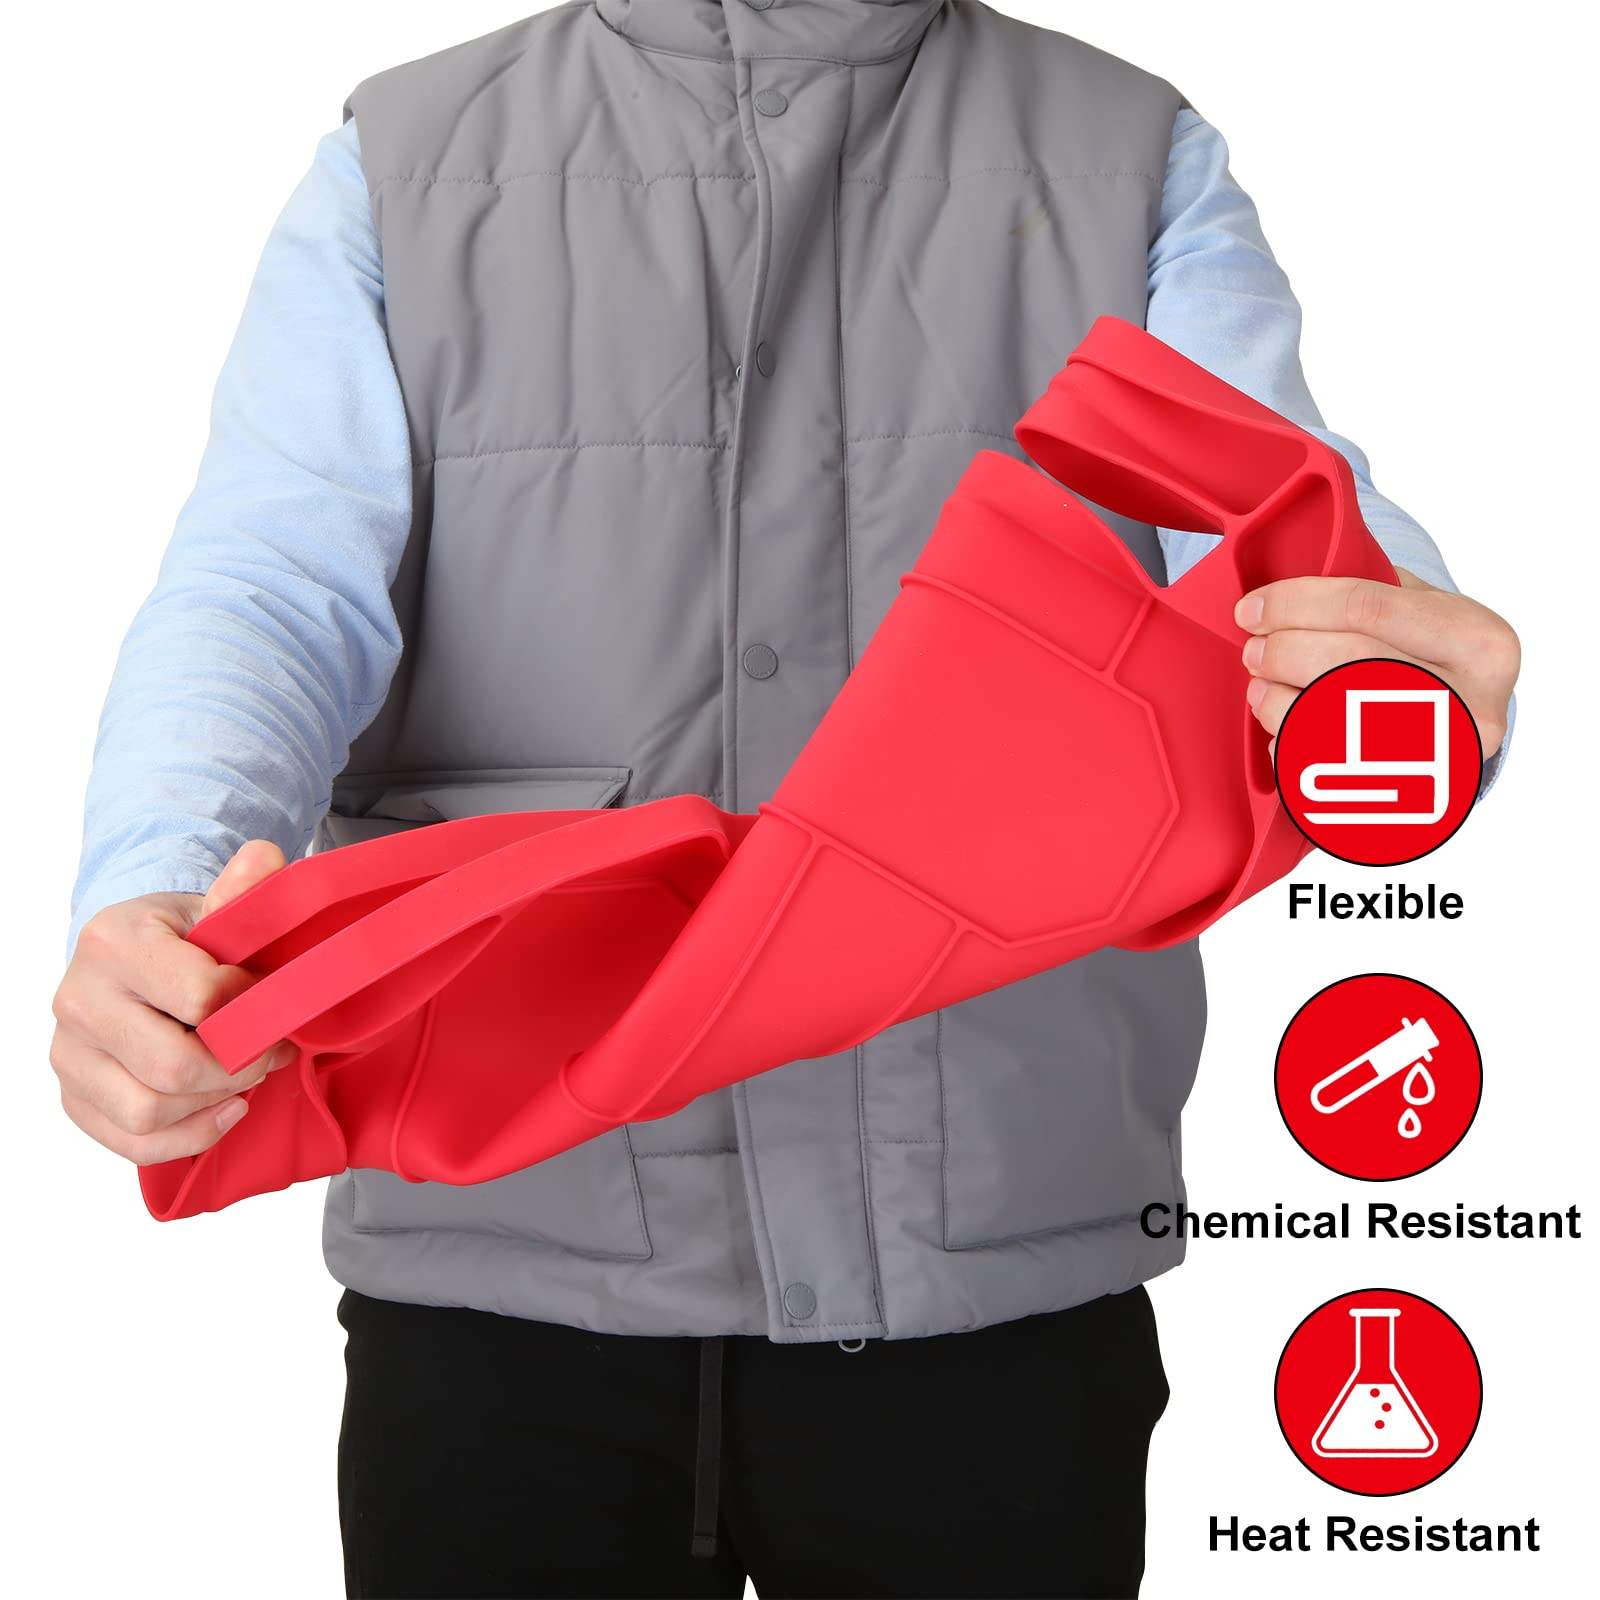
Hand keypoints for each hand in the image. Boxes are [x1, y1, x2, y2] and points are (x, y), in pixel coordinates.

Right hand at [51, 840, 291, 1165]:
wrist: (132, 956)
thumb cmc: (184, 937)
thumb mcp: (213, 907)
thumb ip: (242, 891)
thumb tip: (266, 856)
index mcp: (114, 942)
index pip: (201, 997)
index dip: (256, 1011)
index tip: (280, 1007)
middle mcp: (78, 998)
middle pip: (173, 1065)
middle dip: (240, 1067)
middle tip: (272, 1053)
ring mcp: (68, 1052)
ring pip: (149, 1110)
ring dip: (215, 1103)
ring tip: (247, 1078)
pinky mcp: (73, 1094)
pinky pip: (130, 1141)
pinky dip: (188, 1137)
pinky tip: (226, 1111)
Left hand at [1235, 569, 1519, 757]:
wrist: (1463, 733)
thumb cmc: (1430, 660)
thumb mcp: (1427, 614)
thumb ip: (1372, 592)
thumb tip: (1285, 579)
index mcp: (1479, 642)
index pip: (1368, 607)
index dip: (1296, 604)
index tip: (1250, 609)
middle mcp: (1472, 704)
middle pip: (1348, 663)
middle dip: (1284, 652)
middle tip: (1253, 652)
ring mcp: (1443, 759)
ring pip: (1332, 720)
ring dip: (1278, 701)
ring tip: (1260, 688)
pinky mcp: (1407, 800)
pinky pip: (1325, 769)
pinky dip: (1290, 746)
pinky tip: (1281, 729)